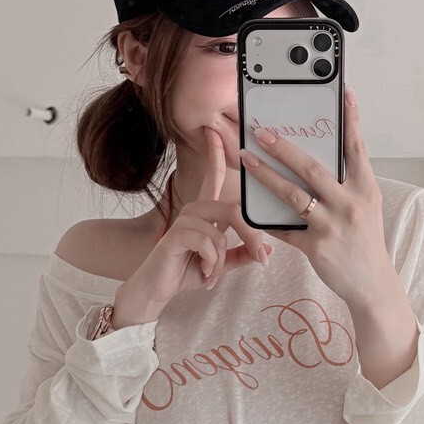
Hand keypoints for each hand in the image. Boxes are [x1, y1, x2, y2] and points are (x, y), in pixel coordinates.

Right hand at [116, 126, 272, 319]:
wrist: (156, 291)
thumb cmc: (185, 272)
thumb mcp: (220, 264)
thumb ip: (241, 254)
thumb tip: (267, 248)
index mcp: (204, 213)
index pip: (211, 178)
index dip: (215, 154)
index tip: (216, 131)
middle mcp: (194, 210)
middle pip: (232, 210)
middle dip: (251, 236)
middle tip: (262, 259)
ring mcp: (184, 220)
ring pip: (221, 232)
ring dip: (222, 259)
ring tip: (212, 274)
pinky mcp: (176, 234)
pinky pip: (209, 242)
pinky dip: (212, 263)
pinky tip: (203, 274)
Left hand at [239, 88, 392, 308]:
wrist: (372, 283)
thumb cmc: (365, 240)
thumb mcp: (365, 206)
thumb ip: (347, 183)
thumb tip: (318, 159)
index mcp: (365, 189)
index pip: (356, 149)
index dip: (350, 121)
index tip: (344, 95)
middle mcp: (350, 204)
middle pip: (312, 168)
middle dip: (284, 147)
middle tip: (262, 132)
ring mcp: (332, 226)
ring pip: (293, 195)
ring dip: (266, 175)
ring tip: (247, 159)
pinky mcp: (316, 247)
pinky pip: (285, 229)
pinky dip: (267, 219)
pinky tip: (250, 207)